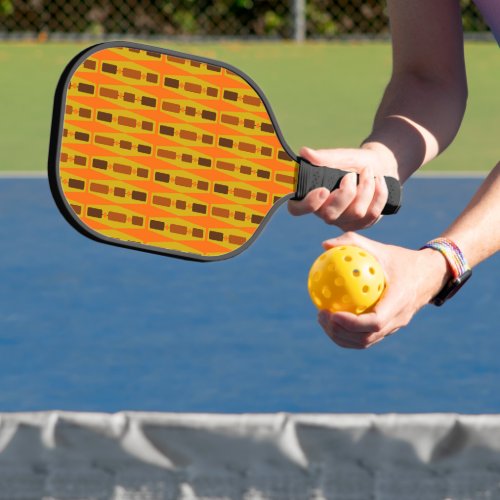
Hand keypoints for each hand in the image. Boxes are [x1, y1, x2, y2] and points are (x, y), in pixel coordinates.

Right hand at [288, 145, 397, 230]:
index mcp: (311, 196)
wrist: (379, 167)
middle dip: (346, 193)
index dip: (308, 204)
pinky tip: (379, 181)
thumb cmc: (354, 162)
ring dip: (366, 187)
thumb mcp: (341, 156)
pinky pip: (372, 214)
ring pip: (356, 213)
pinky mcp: (361, 224)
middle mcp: (324, 212)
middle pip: (330, 215)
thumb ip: (324, 157)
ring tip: (368, 172)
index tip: (323, 190)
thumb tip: (304, 152)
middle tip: (351, 175)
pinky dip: (379, 193)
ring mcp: (343, 221)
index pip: (297, 209)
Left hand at [316, 232, 450, 348]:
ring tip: (322, 319)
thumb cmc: (401, 259)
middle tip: (321, 315)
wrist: (429, 275)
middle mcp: (398, 319)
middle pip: (366, 338)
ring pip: (365, 342)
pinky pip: (366, 337)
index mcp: (399, 301)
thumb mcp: (380, 248)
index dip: (352, 323)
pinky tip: (331, 319)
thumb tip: (324, 245)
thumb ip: (353, 243)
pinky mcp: (389, 329)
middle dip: (340, 332)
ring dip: (341, 336)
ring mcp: (394, 327)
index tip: (332, 313)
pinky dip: (347, 334)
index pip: (375, 322)